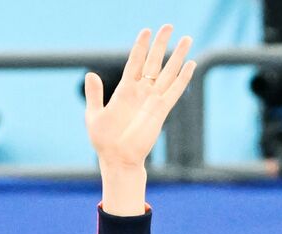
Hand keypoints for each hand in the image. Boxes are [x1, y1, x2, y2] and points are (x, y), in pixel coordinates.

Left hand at [86, 25, 194, 214]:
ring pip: (167, 72)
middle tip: (170, 26)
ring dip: (178, 56)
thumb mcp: (94, 115)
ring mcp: (152, 100)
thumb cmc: (104, 141)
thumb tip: (90, 74)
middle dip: (162, 44)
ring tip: (187, 39)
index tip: (146, 30)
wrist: (117, 160)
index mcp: (124, 90)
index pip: (134, 62)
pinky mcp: (161, 111)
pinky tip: (191, 65)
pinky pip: (174, 91)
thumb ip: (95, 95)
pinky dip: (183, 78)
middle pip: (154, 62)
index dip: (140, 46)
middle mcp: (141, 92)